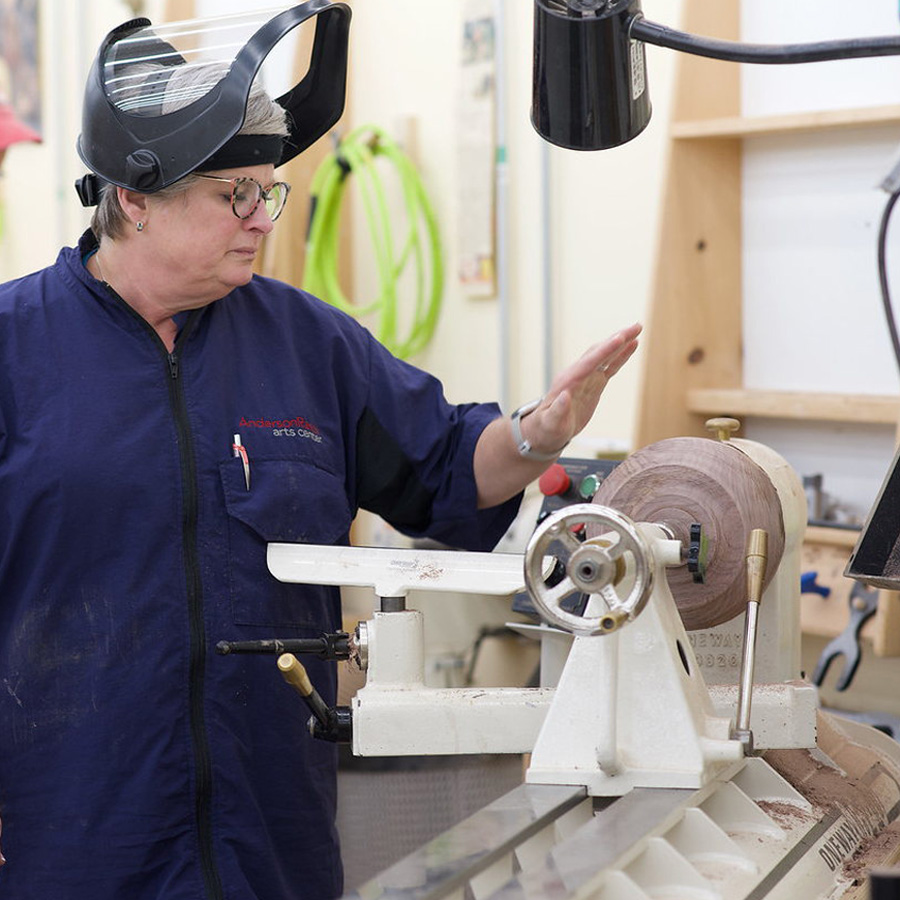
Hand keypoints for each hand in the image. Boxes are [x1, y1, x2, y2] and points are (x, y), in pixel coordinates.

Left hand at [518, 323, 641, 455]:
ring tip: (638, 329)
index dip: (605, 350)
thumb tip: (564, 397)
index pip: (589, 362)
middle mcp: (577, 374)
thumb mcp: (551, 423)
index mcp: (568, 381)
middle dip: (617, 339)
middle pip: (599, 352)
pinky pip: (610, 366)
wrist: (546, 429)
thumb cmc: (547, 428)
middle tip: (636, 327)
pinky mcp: (594, 383)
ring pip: (606, 355)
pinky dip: (621, 356)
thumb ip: (557, 411)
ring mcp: (586, 377)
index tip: (620, 338)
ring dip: (621, 342)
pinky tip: (632, 345)